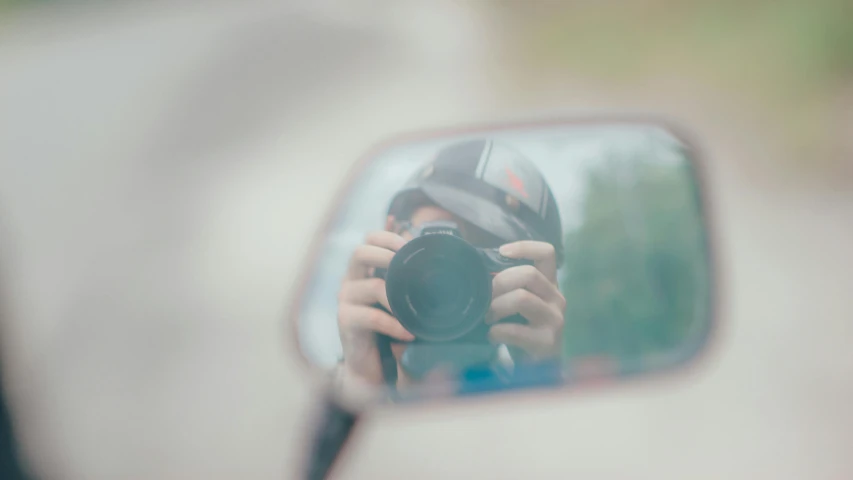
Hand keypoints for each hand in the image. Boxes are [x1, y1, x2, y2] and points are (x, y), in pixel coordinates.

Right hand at [337, 231, 413, 384]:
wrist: (370, 367)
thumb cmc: (389, 330)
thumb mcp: (398, 301)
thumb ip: (407, 282)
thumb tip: (435, 262)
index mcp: (363, 271)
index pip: (368, 240)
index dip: (387, 237)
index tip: (408, 247)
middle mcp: (350, 281)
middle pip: (360, 252)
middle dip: (387, 256)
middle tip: (409, 271)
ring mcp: (345, 300)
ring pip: (371, 286)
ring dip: (397, 297)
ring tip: (415, 311)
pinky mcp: (346, 322)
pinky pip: (373, 317)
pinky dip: (395, 325)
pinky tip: (409, 334)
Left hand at [487, 241, 564, 359]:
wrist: (538, 368)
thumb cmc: (522, 329)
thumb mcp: (518, 304)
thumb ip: (507, 286)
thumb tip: (473, 270)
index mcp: (550, 284)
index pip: (547, 253)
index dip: (524, 247)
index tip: (501, 252)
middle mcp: (557, 298)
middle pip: (529, 274)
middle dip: (499, 282)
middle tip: (484, 297)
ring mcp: (555, 320)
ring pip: (522, 298)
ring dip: (496, 306)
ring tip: (486, 317)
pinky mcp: (547, 342)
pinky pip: (515, 330)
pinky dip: (497, 331)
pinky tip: (492, 336)